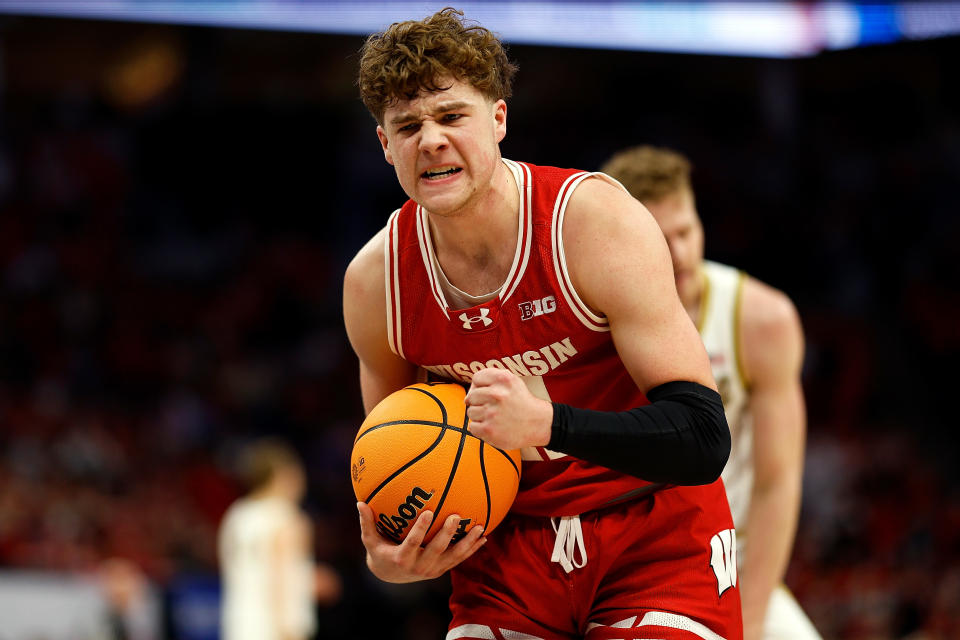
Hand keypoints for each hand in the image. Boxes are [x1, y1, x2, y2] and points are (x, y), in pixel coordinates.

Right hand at [357, 502, 485, 582]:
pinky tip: (483, 537)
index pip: (412, 543)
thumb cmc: (380, 551)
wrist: (390, 576)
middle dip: (447, 534)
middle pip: (437, 550)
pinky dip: (471, 549)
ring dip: (468, 543)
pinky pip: (459, 559)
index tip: (428, 512)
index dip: (421, 529)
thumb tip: (359, 502)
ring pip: (453, 557)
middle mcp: (419, 566)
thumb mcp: (370, 540)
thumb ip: (367, 523)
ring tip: (479, 528)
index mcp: (402, 558)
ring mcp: (433, 570)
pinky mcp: (442, 570)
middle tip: (456, 516)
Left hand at [464, 368, 552, 449]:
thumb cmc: (522, 403)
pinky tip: (493, 427)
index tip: (488, 393)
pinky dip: (480, 429)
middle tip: (494, 408)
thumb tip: (468, 394)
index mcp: (503, 379)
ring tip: (495, 418)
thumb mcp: (512, 381)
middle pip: (471, 396)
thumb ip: (492, 379)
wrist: (538, 424)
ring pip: (471, 412)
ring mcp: (492, 413)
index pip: (476, 379)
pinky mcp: (489, 430)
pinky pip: (472, 427)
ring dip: (480, 416)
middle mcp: (497, 394)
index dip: (480, 386)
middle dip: (480, 402)